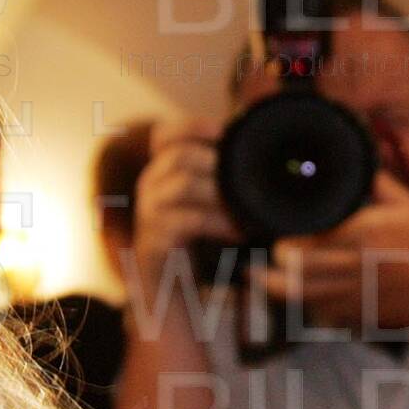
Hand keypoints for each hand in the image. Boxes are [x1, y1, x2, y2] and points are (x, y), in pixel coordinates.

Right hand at [126, 117, 241, 299]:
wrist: (169, 281)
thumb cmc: (196, 234)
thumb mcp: (205, 199)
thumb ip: (219, 175)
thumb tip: (259, 149)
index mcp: (161, 169)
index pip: (164, 134)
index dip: (192, 126)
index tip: (223, 130)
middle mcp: (150, 185)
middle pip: (179, 155)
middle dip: (216, 162)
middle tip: (247, 177)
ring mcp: (149, 213)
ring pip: (182, 184)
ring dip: (220, 192)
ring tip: (247, 206)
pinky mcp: (154, 240)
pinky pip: (188, 221)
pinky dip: (218, 222)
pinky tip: (238, 230)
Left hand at [252, 170, 408, 335]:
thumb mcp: (405, 205)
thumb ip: (375, 182)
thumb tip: (353, 158)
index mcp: (364, 234)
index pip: (312, 238)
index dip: (287, 238)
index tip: (277, 234)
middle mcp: (354, 266)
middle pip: (298, 269)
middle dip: (274, 263)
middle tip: (265, 253)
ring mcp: (352, 294)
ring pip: (301, 295)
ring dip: (276, 287)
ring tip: (257, 278)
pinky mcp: (354, 315)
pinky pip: (318, 312)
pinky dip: (303, 303)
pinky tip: (294, 293)